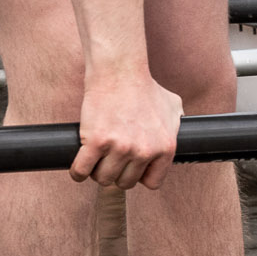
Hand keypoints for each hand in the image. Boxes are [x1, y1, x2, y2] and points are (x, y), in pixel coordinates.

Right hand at [72, 67, 182, 189]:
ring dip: (97, 172)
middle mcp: (144, 151)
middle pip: (124, 183)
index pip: (152, 183)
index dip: (139, 176)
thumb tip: (178, 135)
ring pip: (103, 179)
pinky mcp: (96, 142)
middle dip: (117, 173)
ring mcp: (120, 148)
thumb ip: (176, 125)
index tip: (131, 168)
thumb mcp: (172, 107)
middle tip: (111, 158)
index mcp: (165, 147)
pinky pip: (81, 172)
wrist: (121, 72)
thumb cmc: (145, 88)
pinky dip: (78, 171)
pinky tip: (80, 164)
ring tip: (98, 157)